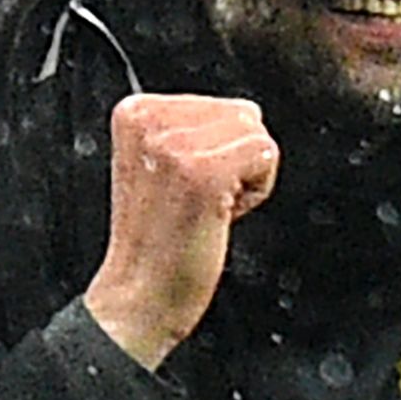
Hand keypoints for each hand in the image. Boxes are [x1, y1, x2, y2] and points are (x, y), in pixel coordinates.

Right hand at [84, 94, 279, 368]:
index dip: (217, 151)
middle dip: (235, 161)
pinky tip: (219, 216)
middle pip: (243, 114)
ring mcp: (174, 145)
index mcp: (134, 111)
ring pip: (258, 135)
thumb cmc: (158, 239)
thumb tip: (249, 111)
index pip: (221, 104)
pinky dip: (257, 191)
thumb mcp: (157, 163)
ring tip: (206, 208)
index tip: (183, 187)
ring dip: (245, 178)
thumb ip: (189, 129)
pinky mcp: (203, 171)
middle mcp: (149, 120)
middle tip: (197, 202)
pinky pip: (266, 156)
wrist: (140, 294)